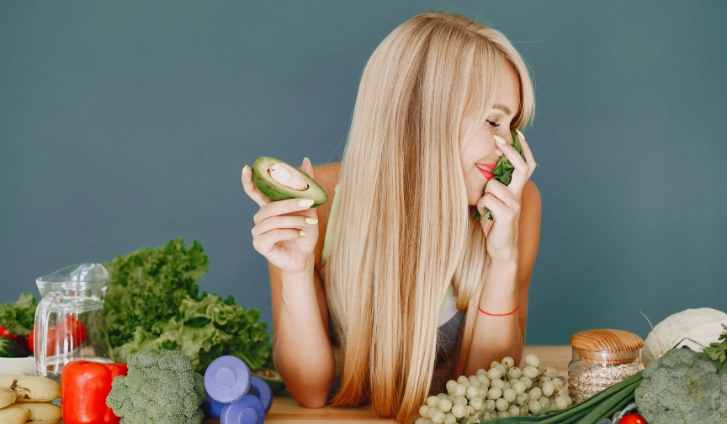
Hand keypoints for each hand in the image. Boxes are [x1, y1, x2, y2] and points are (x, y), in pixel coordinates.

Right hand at [241, 158, 319, 275]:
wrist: (304, 257)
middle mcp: (260, 218)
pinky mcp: (260, 245)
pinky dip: (290, 232)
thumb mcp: (308, 208)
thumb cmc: (304, 232)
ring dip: (294, 220)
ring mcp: (258, 232)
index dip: (248, 180)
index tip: (247, 168)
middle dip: (291, 204)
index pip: (254, 192)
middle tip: (309, 202)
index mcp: (268, 207)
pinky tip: (301, 234)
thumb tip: (306, 160)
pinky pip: (274, 234)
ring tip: (311, 223)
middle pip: (271, 207)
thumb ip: (305, 186)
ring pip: (274, 221)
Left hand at [475, 131, 536, 261]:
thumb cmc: (494, 222)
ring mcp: (514, 205)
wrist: (502, 247)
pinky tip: (484, 215)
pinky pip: (487, 200)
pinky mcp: (507, 215)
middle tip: (498, 140)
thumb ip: (493, 185)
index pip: (526, 165)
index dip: (523, 149)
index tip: (515, 134)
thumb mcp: (494, 200)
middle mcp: (518, 195)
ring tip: (484, 206)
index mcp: (516, 189)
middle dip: (510, 151)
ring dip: (483, 194)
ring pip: (493, 185)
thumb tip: (484, 166)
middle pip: (521, 167)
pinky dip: (481, 206)